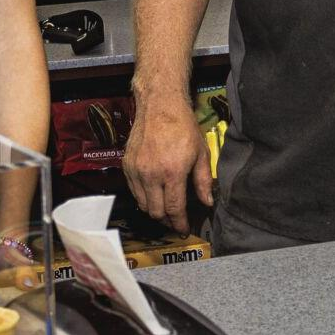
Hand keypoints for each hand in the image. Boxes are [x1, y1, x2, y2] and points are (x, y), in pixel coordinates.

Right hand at [122, 97, 212, 234]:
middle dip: (167, 220)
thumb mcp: (201, 152)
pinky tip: (153, 193)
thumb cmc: (182, 126)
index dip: (180, 223)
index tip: (184, 229)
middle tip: (176, 220)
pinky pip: (133, 191)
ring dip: (154, 210)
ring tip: (165, 208)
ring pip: (142, 204)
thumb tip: (207, 202)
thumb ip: (203, 181)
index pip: (174, 209)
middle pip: (156, 212)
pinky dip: (143, 197)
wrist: (159, 105)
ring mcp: (136, 170)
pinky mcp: (126, 165)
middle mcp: (151, 174)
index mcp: (172, 172)